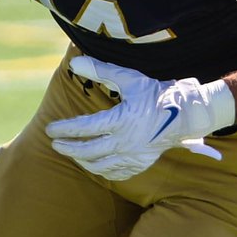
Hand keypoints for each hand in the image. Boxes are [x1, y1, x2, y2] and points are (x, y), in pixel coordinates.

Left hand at [45, 55, 236, 180]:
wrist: (185, 115)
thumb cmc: (156, 94)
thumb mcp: (129, 79)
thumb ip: (101, 71)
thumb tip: (75, 63)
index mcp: (121, 120)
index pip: (85, 128)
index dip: (65, 129)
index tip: (50, 129)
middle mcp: (126, 142)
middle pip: (88, 151)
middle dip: (68, 148)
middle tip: (55, 144)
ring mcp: (133, 155)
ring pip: (100, 165)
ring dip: (81, 160)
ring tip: (72, 153)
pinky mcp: (140, 163)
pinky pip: (116, 173)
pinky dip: (101, 170)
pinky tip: (94, 165)